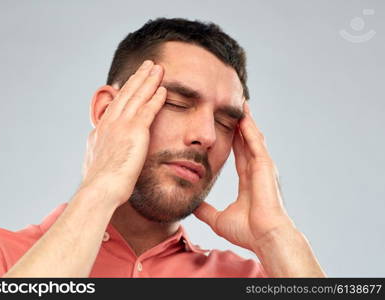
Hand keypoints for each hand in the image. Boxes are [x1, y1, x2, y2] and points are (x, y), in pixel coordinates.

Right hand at [81, 60, 166, 205]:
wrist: (100, 190)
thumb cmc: (99, 185)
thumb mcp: (94, 164)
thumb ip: (100, 152)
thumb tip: (98, 152)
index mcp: (100, 131)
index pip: (116, 105)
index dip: (125, 91)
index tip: (132, 81)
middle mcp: (109, 123)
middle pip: (126, 94)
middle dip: (138, 78)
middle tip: (147, 65)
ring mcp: (121, 125)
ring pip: (137, 97)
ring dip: (148, 80)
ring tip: (157, 68)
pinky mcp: (134, 131)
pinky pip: (148, 110)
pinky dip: (156, 98)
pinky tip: (163, 88)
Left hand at [194, 101, 293, 251]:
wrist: (264, 237)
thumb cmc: (247, 231)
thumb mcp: (218, 218)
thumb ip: (206, 211)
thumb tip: (193, 207)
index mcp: (248, 179)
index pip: (239, 153)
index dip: (234, 139)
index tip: (227, 126)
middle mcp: (257, 170)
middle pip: (246, 141)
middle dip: (240, 124)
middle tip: (234, 107)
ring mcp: (262, 167)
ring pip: (253, 137)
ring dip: (246, 121)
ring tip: (240, 104)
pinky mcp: (265, 166)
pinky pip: (256, 142)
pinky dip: (250, 128)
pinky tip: (244, 115)